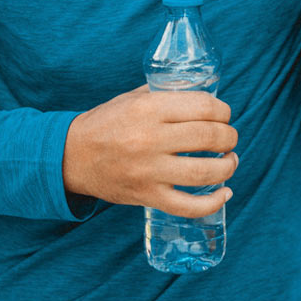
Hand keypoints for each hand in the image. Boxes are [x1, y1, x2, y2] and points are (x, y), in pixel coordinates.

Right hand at [63, 86, 237, 216]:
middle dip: (229, 137)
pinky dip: (213, 203)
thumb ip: (169, 93)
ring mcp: (149, 171)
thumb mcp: (135, 98)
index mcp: (149, 109)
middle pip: (210, 138)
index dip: (224, 111)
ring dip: (228, 166)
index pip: (204, 107)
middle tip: (229, 138)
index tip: (225, 116)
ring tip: (230, 161)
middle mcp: (150, 139)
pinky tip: (225, 193)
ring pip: (205, 172)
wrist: (70, 156)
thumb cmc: (107, 123)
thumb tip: (207, 94)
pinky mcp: (146, 196)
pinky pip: (188, 206)